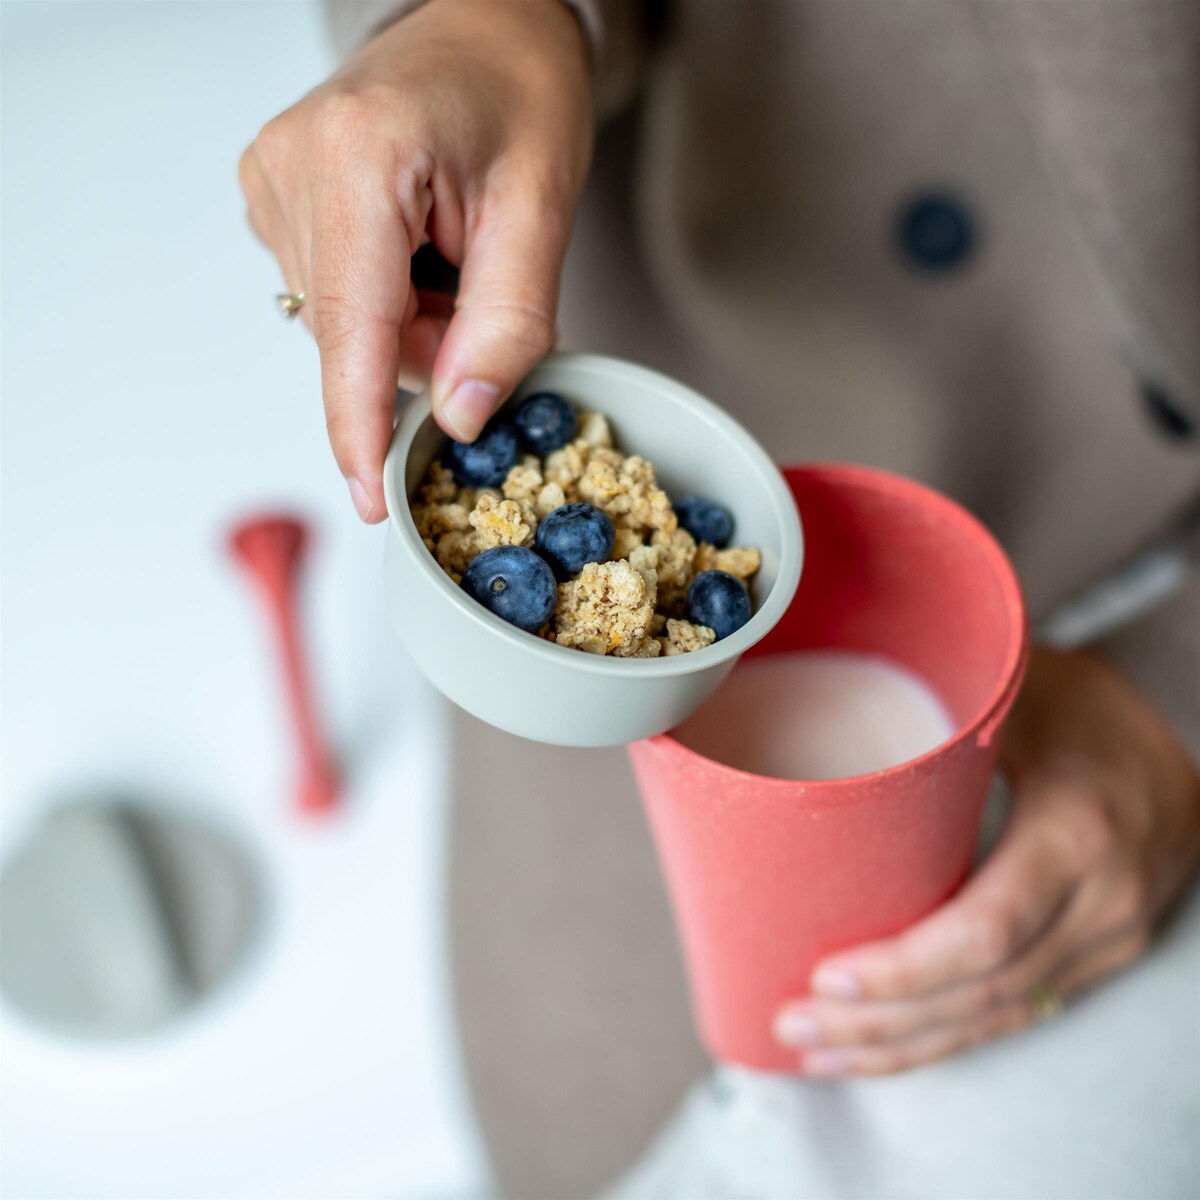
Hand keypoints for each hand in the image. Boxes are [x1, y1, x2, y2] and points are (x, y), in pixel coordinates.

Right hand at [239, 0, 591, 520]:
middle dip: (428, 344)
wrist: (483, 23)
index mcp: (357, 159)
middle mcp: (292, 168)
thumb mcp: (542, 205)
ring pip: (345, 325)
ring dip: (410, 319)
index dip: (360, 426)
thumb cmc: (518, 90)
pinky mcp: (274, 196)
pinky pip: (333, 296)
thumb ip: (507, 322)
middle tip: (481, 278)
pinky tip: (415, 243)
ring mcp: (272, 181)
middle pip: (355, 337)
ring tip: (449, 247)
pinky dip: (387, 296)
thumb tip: (462, 418)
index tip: (368, 500)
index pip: (352, 329)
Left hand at [774, 645, 1199, 1075]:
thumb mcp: (1022, 691)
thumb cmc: (1086, 709)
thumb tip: (825, 696)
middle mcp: (1101, 903)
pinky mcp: (1093, 958)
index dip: (905, 968)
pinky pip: (1017, 1012)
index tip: (826, 978)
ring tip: (816, 1050)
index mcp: (1077, 832)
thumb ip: (944, 710)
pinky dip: (946, 1036)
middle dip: (882, 1021)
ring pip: (997, 1017)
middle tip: (791, 1024)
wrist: (1179, 757)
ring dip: (903, 1044)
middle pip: (982, 991)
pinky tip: (884, 1046)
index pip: (987, 930)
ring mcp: (1105, 941)